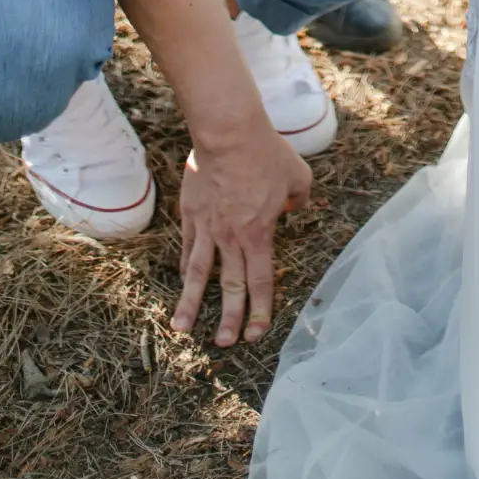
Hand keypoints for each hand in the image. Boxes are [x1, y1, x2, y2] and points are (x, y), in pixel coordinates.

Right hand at [172, 123, 311, 346]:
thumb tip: (294, 208)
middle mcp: (231, 238)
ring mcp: (207, 228)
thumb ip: (298, 198)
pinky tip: (180, 283)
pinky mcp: (190, 214)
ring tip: (182, 329)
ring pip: (197, 275)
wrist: (230, 134)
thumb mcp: (298, 176)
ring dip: (191, 304)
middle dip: (228, 319)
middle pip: (230, 286)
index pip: (261, 282)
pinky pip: (187, 247)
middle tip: (224, 344)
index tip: (255, 334)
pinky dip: (184, 267)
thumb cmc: (266, 153)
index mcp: (259, 234)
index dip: (260, 311)